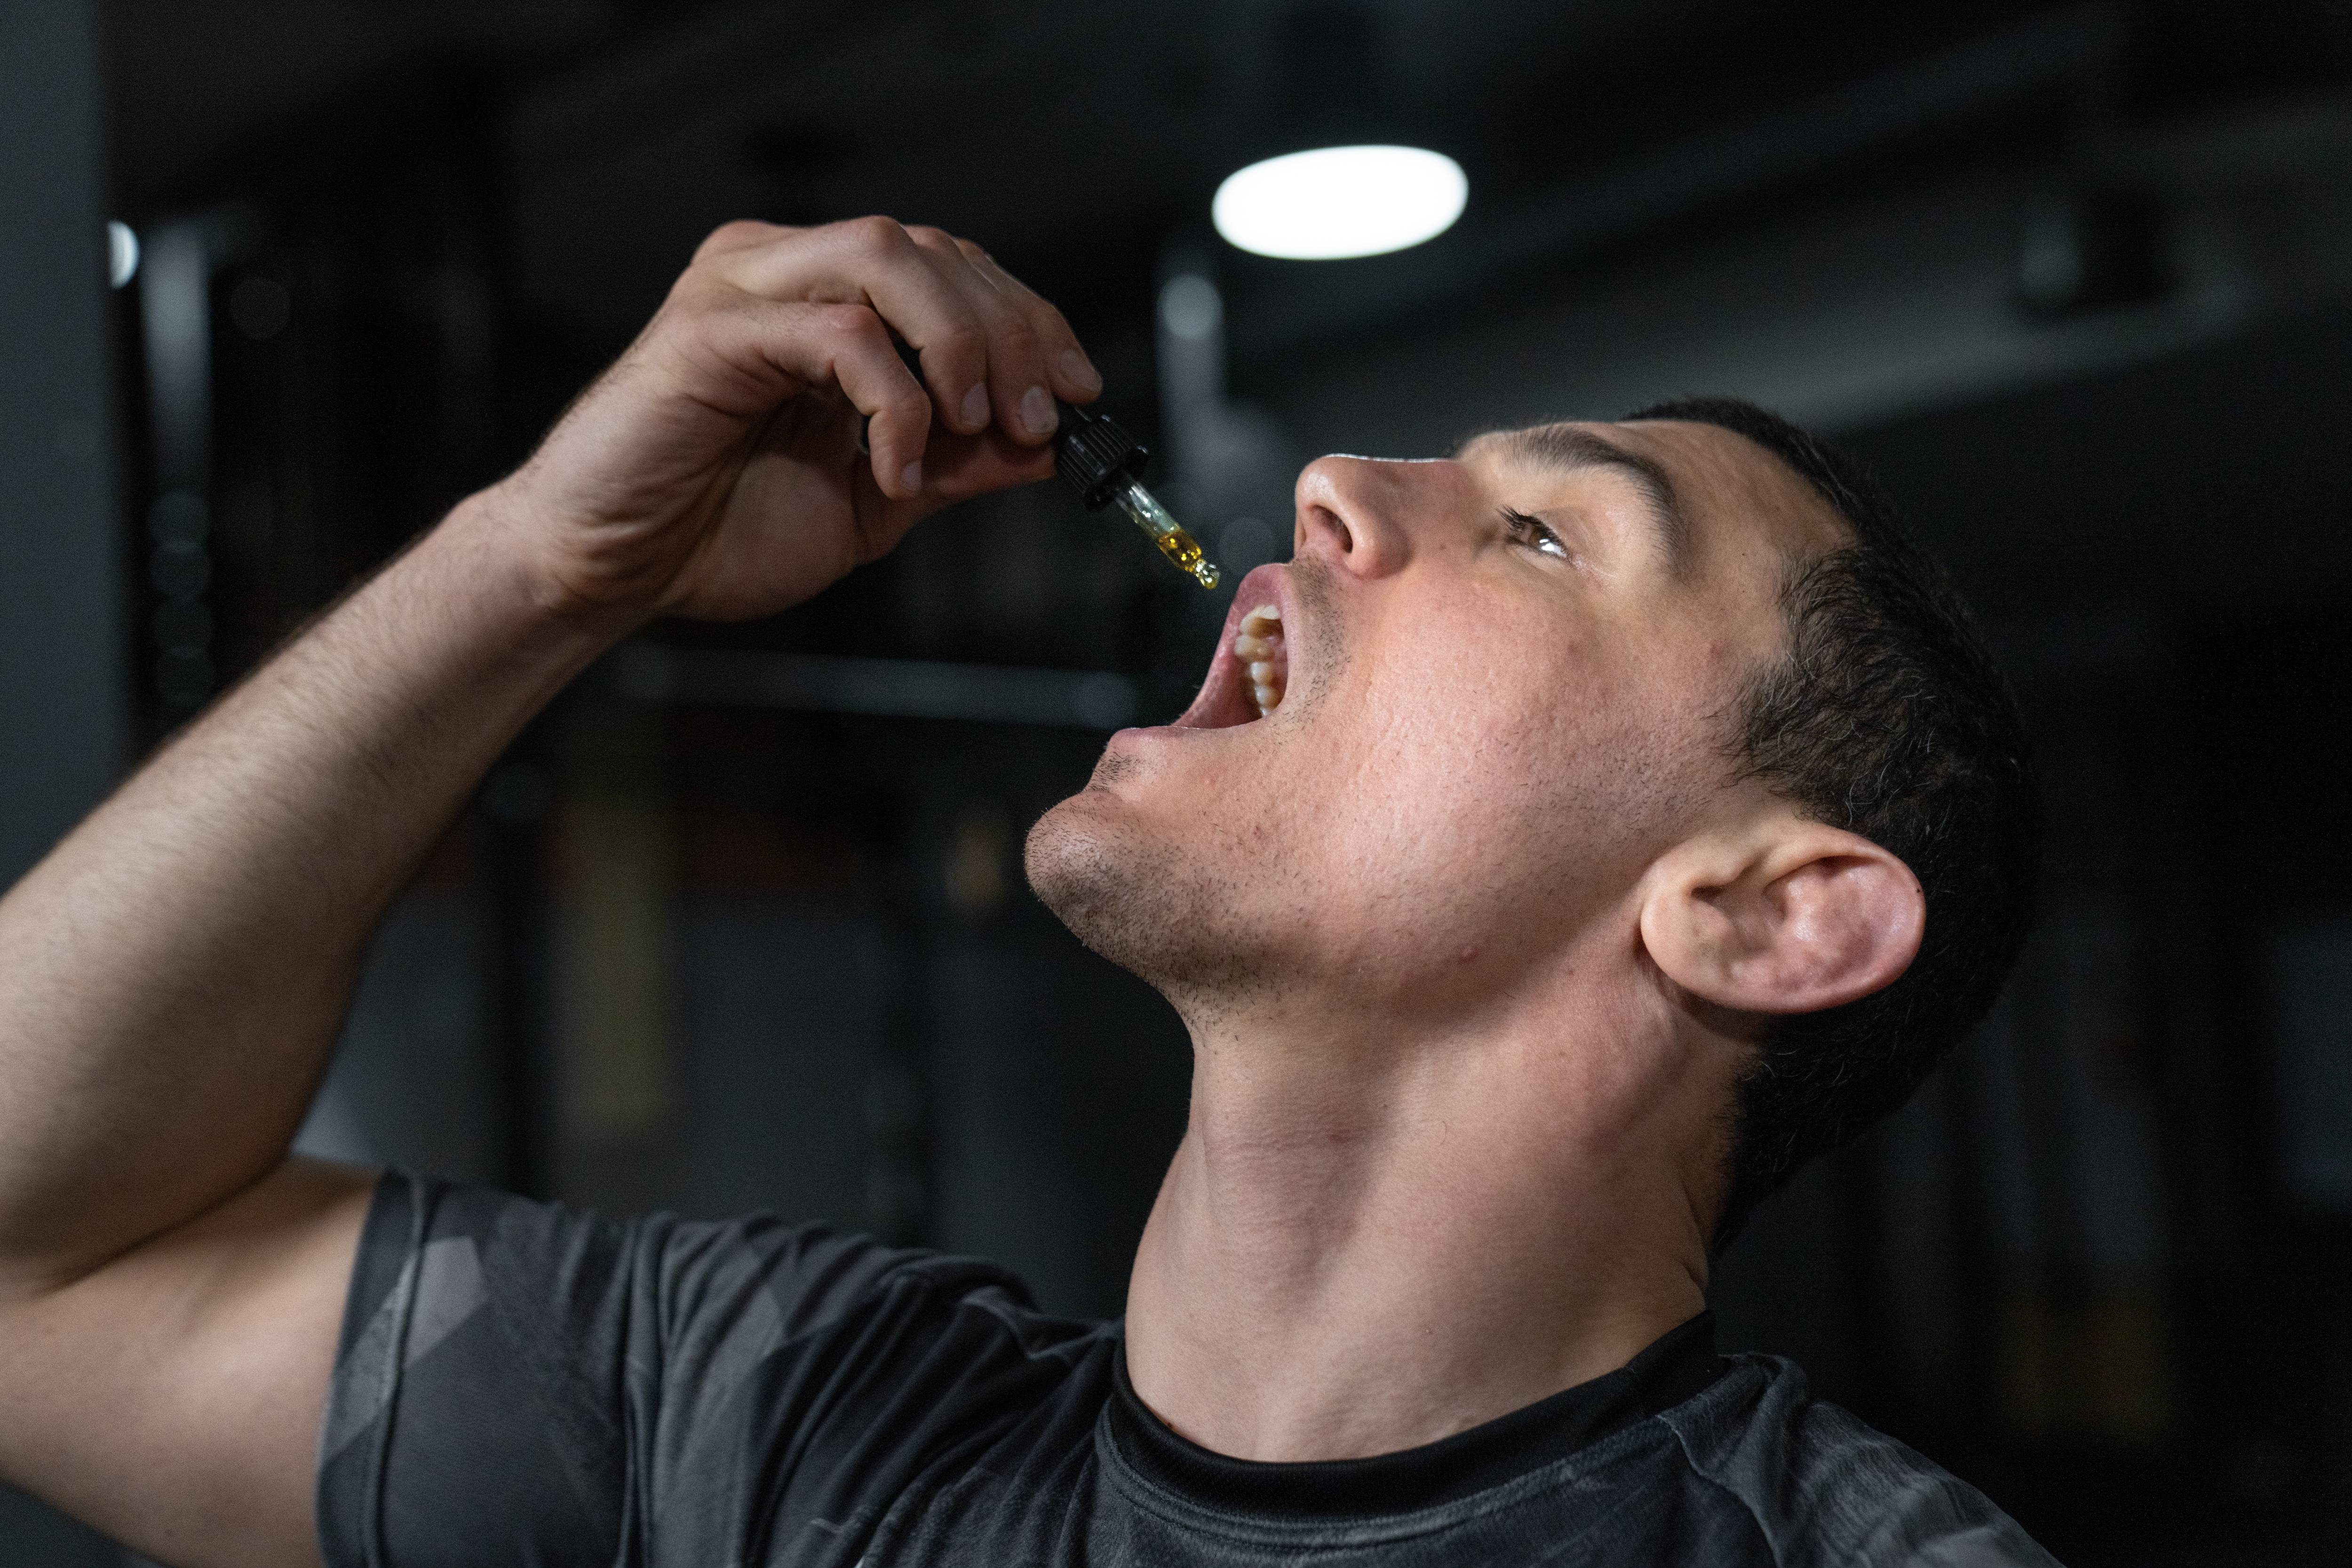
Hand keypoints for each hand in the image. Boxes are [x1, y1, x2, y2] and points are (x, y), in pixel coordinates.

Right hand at [482, 217, 1101, 623]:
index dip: (1029, 320)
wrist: (614, 572)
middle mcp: (782, 270)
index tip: (1081, 392)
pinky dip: (892, 401)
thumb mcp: (879, 500)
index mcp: (822, 298)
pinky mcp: (708, 329)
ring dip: (958, 342)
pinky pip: (836, 331)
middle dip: (1008, 333)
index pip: (952, 268)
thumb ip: (958, 462)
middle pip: (933, 251)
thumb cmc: (722, 531)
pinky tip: (894, 469)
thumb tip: (1049, 442)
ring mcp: (741, 288)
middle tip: (1038, 419)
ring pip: (888, 258)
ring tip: (975, 426)